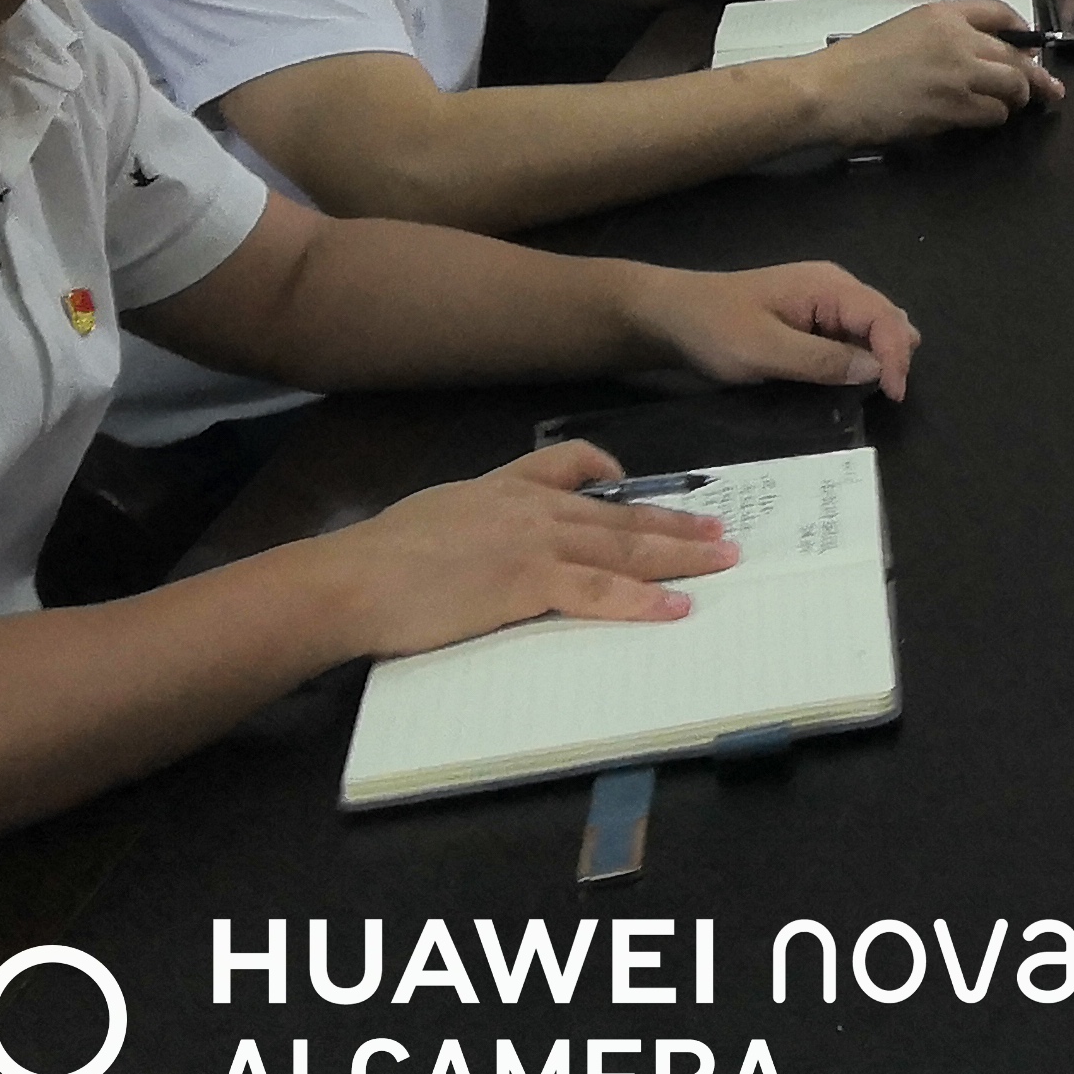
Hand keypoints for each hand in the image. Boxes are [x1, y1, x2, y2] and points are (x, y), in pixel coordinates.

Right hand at [312, 441, 739, 655]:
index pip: (575, 466)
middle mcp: (533, 508)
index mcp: (508, 487)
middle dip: (675, 523)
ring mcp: (536, 544)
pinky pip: (600, 593)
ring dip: (679, 556)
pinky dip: (643, 600)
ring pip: (624, 548)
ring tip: (721, 563)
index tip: (646, 488)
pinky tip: (676, 607)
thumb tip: (494, 532)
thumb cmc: (381, 556)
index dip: (618, 478)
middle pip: (620, 513)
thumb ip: (479, 513)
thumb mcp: (440, 510)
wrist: (351, 580)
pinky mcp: (529, 584)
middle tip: (721, 532)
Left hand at [622, 260, 917, 397]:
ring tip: (873, 391)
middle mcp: (834, 286)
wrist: (671, 315)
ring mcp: (823, 300)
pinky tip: (848, 379)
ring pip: (872, 327)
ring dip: (878, 356)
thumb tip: (876, 370)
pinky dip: (858, 357)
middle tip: (884, 397)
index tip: (891, 396)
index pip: (883, 316)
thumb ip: (822, 359)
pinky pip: (850, 334)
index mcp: (828, 286)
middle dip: (894, 354)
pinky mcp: (812, 317)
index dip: (895, 355)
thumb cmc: (715, 328)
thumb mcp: (765, 349)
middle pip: (886, 317)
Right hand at [802, 0, 1060, 146]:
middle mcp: (958, 38)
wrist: (829, 90)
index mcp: (942, 14)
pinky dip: (994, 118)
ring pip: (1013, 85)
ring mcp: (958, 72)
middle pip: (1015, 55)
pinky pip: (993, 113)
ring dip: (1016, 100)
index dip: (1023, 30)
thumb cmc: (857, 63)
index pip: (1000, 12)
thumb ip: (944, 36)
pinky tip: (985, 120)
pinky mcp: (953, 106)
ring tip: (1012, 108)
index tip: (1033, 48)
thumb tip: (979, 55)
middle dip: (1036, 76)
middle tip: (1048, 91)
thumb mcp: (905, 31)